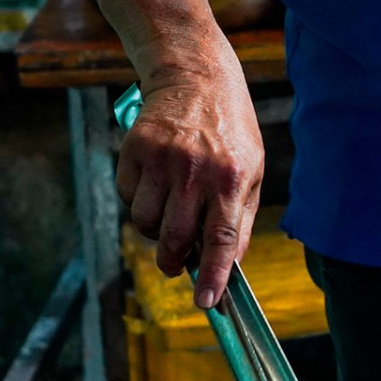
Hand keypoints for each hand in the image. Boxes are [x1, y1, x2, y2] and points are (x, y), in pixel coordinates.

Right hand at [115, 55, 263, 307]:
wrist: (196, 77)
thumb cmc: (230, 133)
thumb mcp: (252, 174)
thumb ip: (240, 221)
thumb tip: (228, 267)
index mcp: (231, 180)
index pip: (222, 239)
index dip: (214, 275)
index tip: (206, 303)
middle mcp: (196, 171)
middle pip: (176, 239)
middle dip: (174, 262)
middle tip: (176, 266)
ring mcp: (162, 160)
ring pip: (146, 223)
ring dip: (155, 230)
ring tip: (170, 210)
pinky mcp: (134, 149)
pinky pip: (128, 197)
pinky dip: (139, 201)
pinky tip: (155, 182)